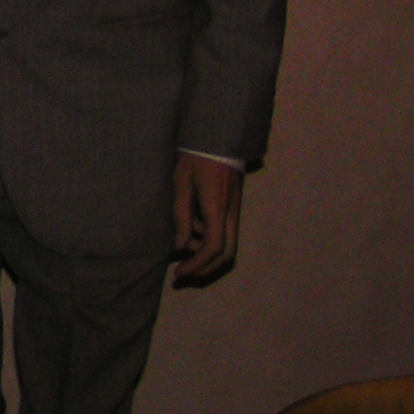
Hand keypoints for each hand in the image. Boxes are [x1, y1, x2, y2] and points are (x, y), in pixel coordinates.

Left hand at [171, 152, 242, 283]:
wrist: (218, 140)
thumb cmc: (196, 159)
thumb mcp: (181, 185)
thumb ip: (181, 216)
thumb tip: (180, 246)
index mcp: (217, 209)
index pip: (213, 248)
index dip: (196, 265)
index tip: (179, 273)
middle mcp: (231, 215)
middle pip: (226, 255)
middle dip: (205, 268)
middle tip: (183, 272)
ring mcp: (234, 212)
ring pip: (228, 246)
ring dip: (206, 253)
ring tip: (182, 245)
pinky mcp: (233, 208)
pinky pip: (225, 234)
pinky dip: (209, 241)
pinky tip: (192, 231)